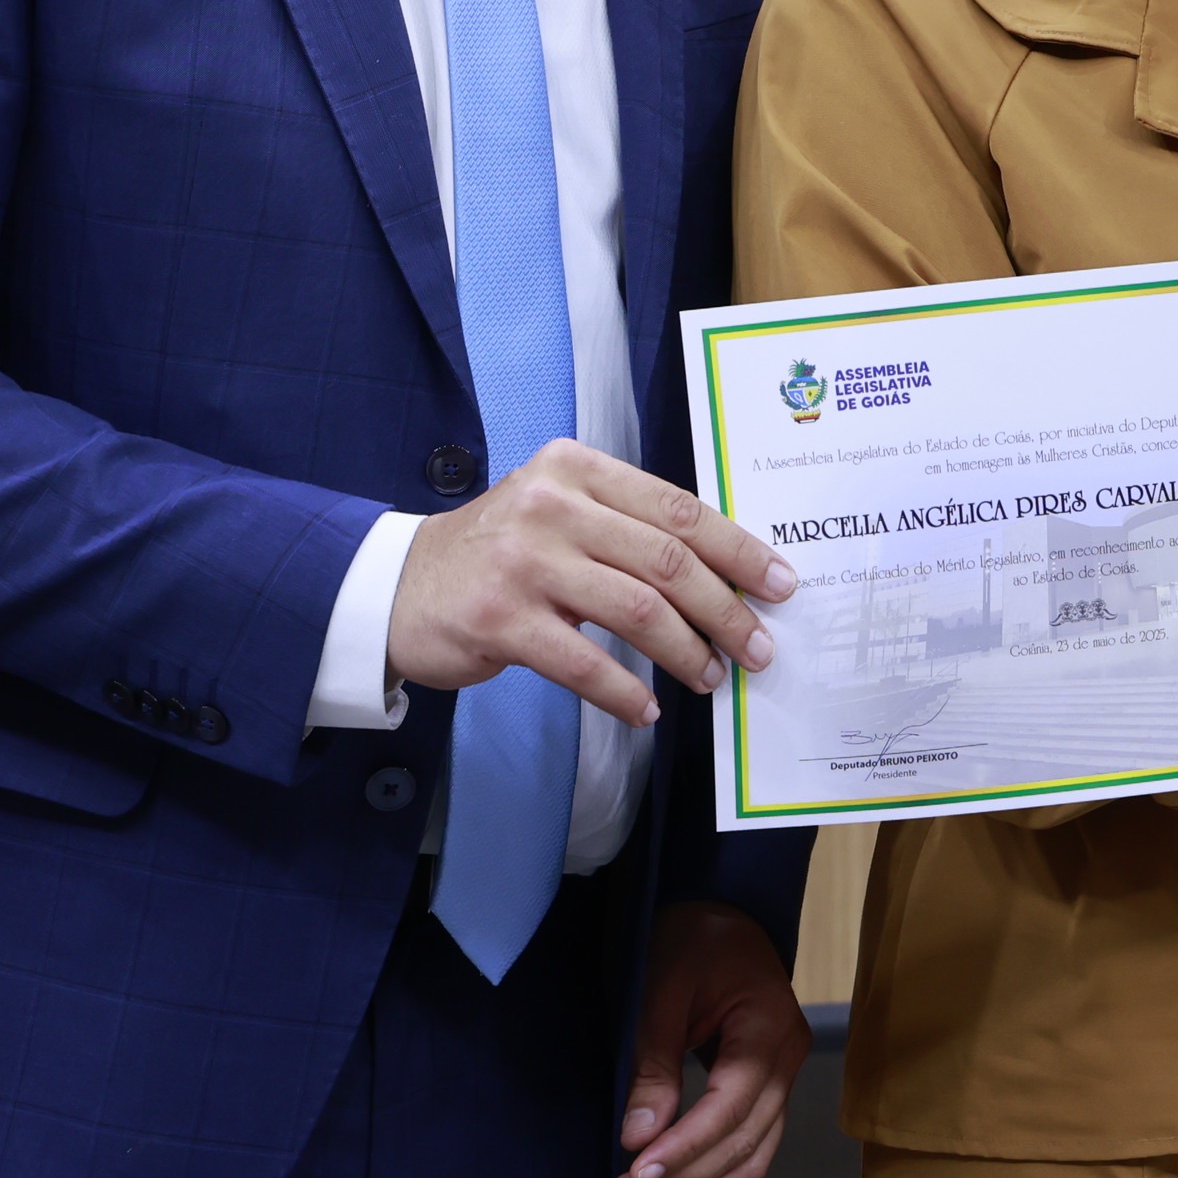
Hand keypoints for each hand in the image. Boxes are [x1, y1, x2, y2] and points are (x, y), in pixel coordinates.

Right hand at [386, 440, 795, 723]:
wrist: (397, 586)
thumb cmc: (499, 551)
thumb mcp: (560, 511)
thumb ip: (628, 527)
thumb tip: (723, 575)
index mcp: (578, 468)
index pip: (679, 509)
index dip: (738, 550)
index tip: (780, 584)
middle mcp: (553, 505)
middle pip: (667, 561)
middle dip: (725, 611)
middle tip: (757, 647)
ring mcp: (523, 561)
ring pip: (636, 611)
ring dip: (685, 653)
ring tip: (710, 677)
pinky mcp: (499, 619)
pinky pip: (584, 663)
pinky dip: (624, 693)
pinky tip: (645, 709)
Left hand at [611, 900, 811, 1177]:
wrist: (722, 914)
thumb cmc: (692, 938)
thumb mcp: (662, 987)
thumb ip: (654, 1062)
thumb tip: (638, 1136)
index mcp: (769, 1026)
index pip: (731, 1106)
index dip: (685, 1147)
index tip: (635, 1174)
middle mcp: (788, 1058)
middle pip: (745, 1143)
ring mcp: (784, 1076)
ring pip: (754, 1157)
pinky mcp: (767, 1089)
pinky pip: (750, 1146)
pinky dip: (712, 1175)